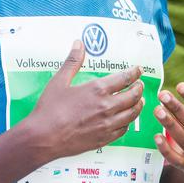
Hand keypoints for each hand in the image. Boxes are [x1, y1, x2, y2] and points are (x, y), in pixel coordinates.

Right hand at [24, 40, 143, 160]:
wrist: (44, 138)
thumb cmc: (49, 109)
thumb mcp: (59, 81)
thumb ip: (73, 61)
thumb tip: (79, 43)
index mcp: (97, 90)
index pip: (124, 78)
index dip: (134, 73)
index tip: (138, 70)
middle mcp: (106, 107)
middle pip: (133, 96)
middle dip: (139, 88)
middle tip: (139, 84)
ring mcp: (107, 124)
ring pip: (132, 114)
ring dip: (138, 105)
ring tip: (139, 101)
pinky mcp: (104, 139)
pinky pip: (124, 130)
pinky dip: (128, 122)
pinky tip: (126, 119)